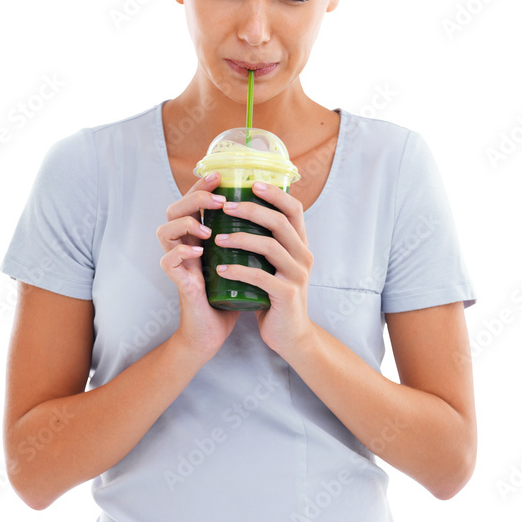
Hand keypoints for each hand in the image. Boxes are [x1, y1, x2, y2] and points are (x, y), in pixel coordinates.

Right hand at [157, 173, 239, 358]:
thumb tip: (277, 212)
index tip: (220, 176)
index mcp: (198, 236)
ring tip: (207, 229)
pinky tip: (198, 252)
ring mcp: (178, 262)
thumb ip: (248, 237)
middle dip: (195, 199)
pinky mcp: (177, 281)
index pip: (193, 202)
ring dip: (185, 224)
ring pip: (164, 230)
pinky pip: (167, 260)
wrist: (216, 329)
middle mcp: (183, 245)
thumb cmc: (230, 293)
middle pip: (174, 208)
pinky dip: (180, 253)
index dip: (202, 185)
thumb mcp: (242, 259)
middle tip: (219, 200)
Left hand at [214, 182, 315, 355]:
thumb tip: (241, 216)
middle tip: (226, 206)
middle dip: (252, 210)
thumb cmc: (276, 298)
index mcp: (301, 246)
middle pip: (280, 222)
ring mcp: (297, 275)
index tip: (252, 184)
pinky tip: (221, 268)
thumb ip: (267, 244)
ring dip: (241, 237)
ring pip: (270, 246)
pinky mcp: (286, 295)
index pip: (294, 210)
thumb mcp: (276, 266)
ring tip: (218, 237)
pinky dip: (238, 270)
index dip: (275, 194)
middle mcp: (303, 256)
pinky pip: (260, 276)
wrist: (290, 336)